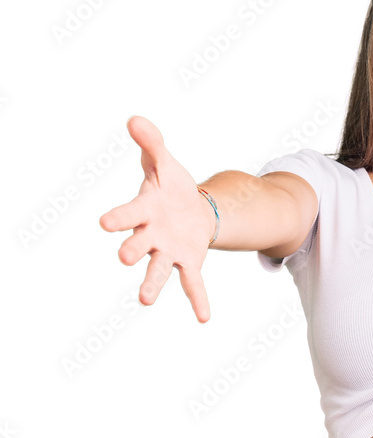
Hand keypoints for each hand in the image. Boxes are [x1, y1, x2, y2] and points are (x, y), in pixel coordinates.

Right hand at [99, 115, 214, 322]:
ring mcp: (168, 251)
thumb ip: (152, 144)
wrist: (192, 208)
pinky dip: (198, 300)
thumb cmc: (172, 186)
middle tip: (125, 258)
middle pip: (139, 244)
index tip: (105, 223)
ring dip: (151, 283)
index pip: (129, 213)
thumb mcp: (165, 163)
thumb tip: (136, 119)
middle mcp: (151, 235)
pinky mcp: (188, 262)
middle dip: (132, 250)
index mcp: (144, 210)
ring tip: (144, 300)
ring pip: (158, 270)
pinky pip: (192, 283)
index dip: (119, 217)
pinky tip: (204, 318)